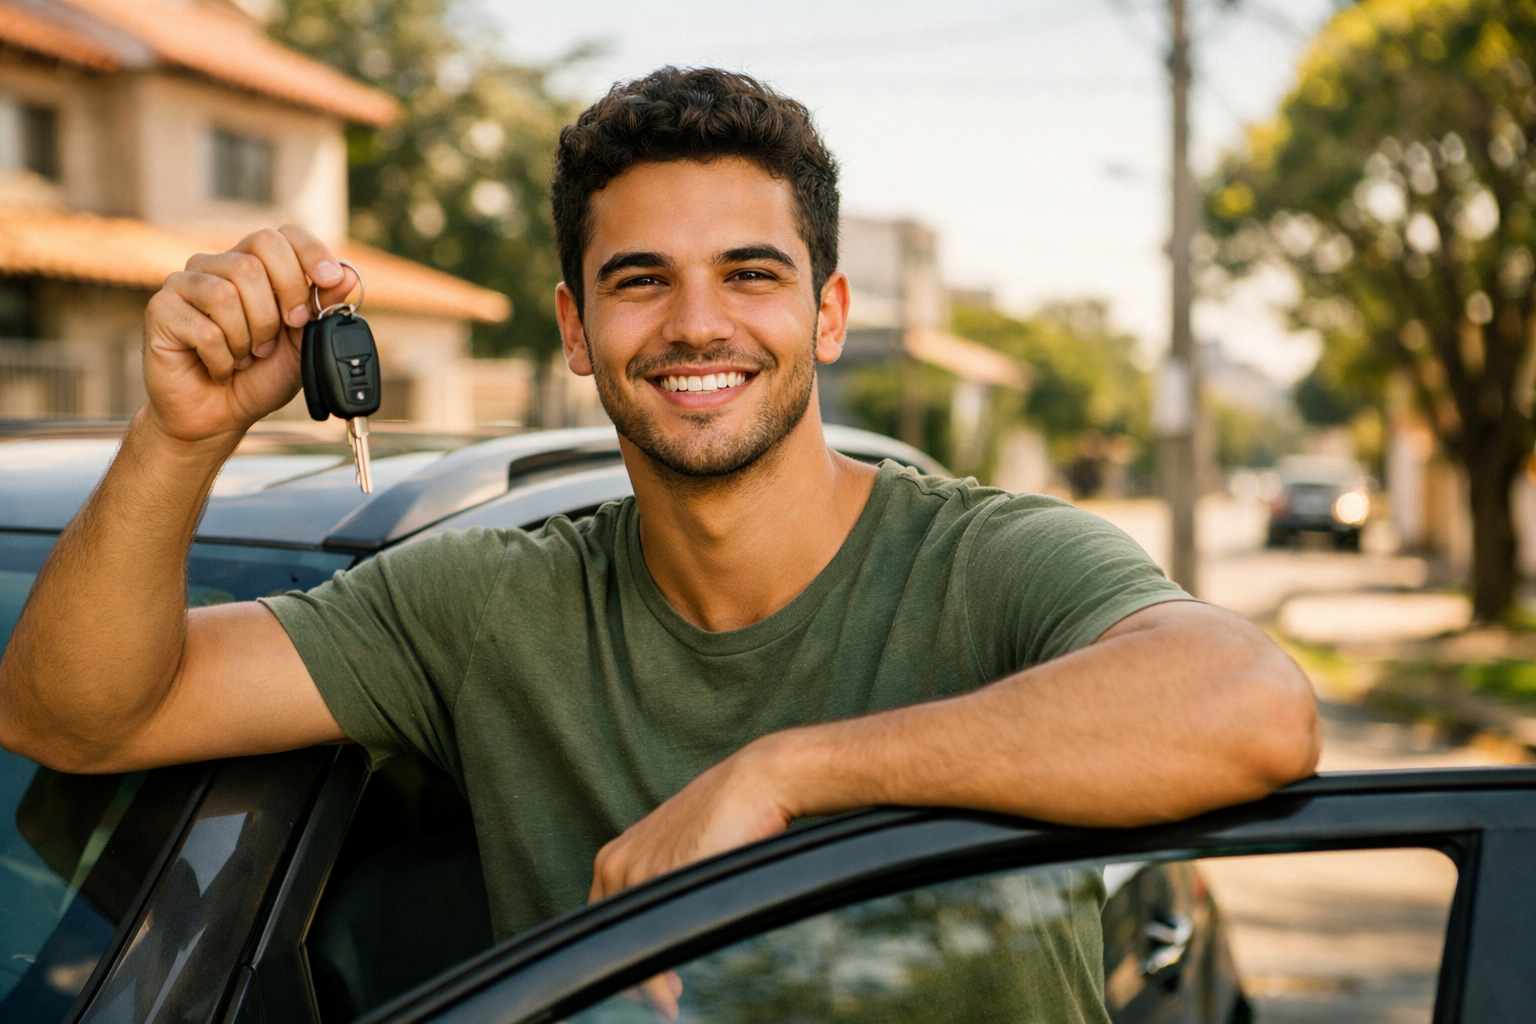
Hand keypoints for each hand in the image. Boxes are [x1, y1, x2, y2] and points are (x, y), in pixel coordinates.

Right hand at [141, 225, 358, 444]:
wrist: (219, 417)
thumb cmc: (258, 377)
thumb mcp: (303, 344)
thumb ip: (322, 308)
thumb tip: (348, 275)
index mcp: (252, 267)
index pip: (280, 235)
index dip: (308, 253)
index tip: (328, 281)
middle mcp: (216, 267)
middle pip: (253, 261)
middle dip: (274, 311)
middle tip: (273, 343)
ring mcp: (184, 285)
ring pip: (227, 293)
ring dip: (246, 339)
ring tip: (243, 357)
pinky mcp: (161, 311)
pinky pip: (205, 328)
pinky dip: (222, 359)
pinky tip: (220, 368)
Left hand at [588, 739, 800, 1021]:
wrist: (756, 784)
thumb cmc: (730, 817)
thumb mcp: (684, 854)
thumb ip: (664, 881)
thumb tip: (668, 929)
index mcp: (615, 857)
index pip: (604, 925)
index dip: (624, 959)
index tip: (646, 985)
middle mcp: (616, 864)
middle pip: (610, 941)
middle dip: (633, 980)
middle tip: (661, 1003)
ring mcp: (635, 871)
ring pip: (630, 947)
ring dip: (647, 987)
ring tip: (669, 1005)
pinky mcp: (662, 877)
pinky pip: (653, 943)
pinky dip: (658, 981)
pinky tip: (673, 997)